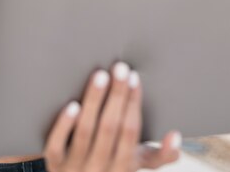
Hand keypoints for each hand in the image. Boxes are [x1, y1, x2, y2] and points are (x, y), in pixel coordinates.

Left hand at [44, 62, 180, 171]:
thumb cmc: (110, 170)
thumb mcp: (135, 165)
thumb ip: (159, 156)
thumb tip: (176, 136)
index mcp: (124, 167)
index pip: (131, 132)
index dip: (133, 104)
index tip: (134, 78)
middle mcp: (100, 168)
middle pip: (110, 128)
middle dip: (117, 96)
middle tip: (120, 68)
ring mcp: (75, 167)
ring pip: (86, 132)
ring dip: (94, 102)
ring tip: (100, 76)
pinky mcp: (53, 165)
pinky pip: (57, 146)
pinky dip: (65, 126)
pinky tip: (72, 105)